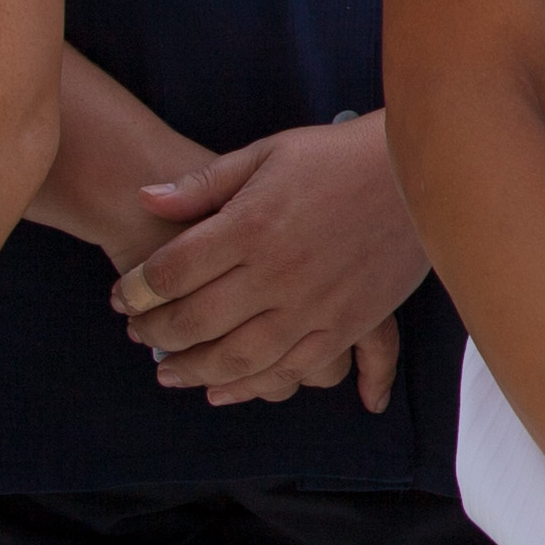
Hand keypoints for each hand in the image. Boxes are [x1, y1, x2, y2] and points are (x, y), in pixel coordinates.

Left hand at [117, 117, 430, 409]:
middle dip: (156, 333)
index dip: (137, 289)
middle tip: (138, 335)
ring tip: (168, 373)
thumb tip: (146, 197)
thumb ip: (205, 183)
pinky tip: (223, 391)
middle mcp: (277, 272)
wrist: (421, 172)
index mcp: (251, 225)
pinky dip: (252, 387)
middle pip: (195, 321)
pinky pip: (291, 370)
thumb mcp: (267, 153)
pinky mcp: (346, 325)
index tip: (123, 296)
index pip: (171, 272)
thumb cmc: (338, 156)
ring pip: (237, 359)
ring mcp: (313, 305)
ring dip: (193, 371)